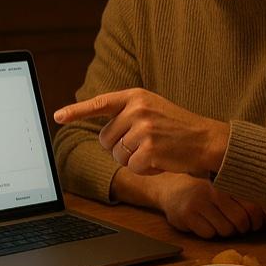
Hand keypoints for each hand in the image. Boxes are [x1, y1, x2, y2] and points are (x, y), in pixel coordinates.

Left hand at [54, 88, 229, 177]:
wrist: (208, 140)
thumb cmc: (178, 127)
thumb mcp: (153, 109)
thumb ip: (128, 113)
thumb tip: (101, 132)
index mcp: (135, 96)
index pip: (99, 103)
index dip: (76, 111)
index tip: (57, 116)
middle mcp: (137, 109)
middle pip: (106, 139)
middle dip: (121, 147)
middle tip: (146, 143)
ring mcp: (143, 128)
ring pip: (117, 155)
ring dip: (133, 160)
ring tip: (156, 150)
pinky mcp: (149, 149)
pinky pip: (132, 167)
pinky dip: (145, 169)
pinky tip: (162, 160)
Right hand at [114, 169, 260, 238]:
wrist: (170, 188)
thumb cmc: (204, 191)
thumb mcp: (223, 188)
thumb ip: (242, 197)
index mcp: (227, 183)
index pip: (253, 207)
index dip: (256, 221)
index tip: (253, 224)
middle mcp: (215, 191)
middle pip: (241, 221)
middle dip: (241, 228)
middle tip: (235, 226)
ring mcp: (200, 202)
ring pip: (226, 230)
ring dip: (224, 231)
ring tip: (216, 222)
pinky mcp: (187, 215)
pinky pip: (209, 234)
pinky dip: (209, 233)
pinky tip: (203, 223)